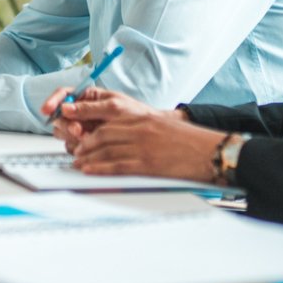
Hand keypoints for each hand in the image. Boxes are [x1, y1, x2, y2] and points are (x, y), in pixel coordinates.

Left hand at [51, 87, 220, 182]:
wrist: (210, 152)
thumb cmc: (188, 141)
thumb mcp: (162, 125)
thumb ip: (140, 125)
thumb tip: (119, 134)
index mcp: (142, 116)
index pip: (106, 113)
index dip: (85, 117)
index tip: (72, 120)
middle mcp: (140, 128)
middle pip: (101, 132)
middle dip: (83, 141)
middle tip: (74, 146)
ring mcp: (142, 146)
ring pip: (105, 149)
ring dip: (87, 156)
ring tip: (77, 160)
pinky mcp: (147, 164)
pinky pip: (116, 166)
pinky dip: (99, 168)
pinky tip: (89, 169)